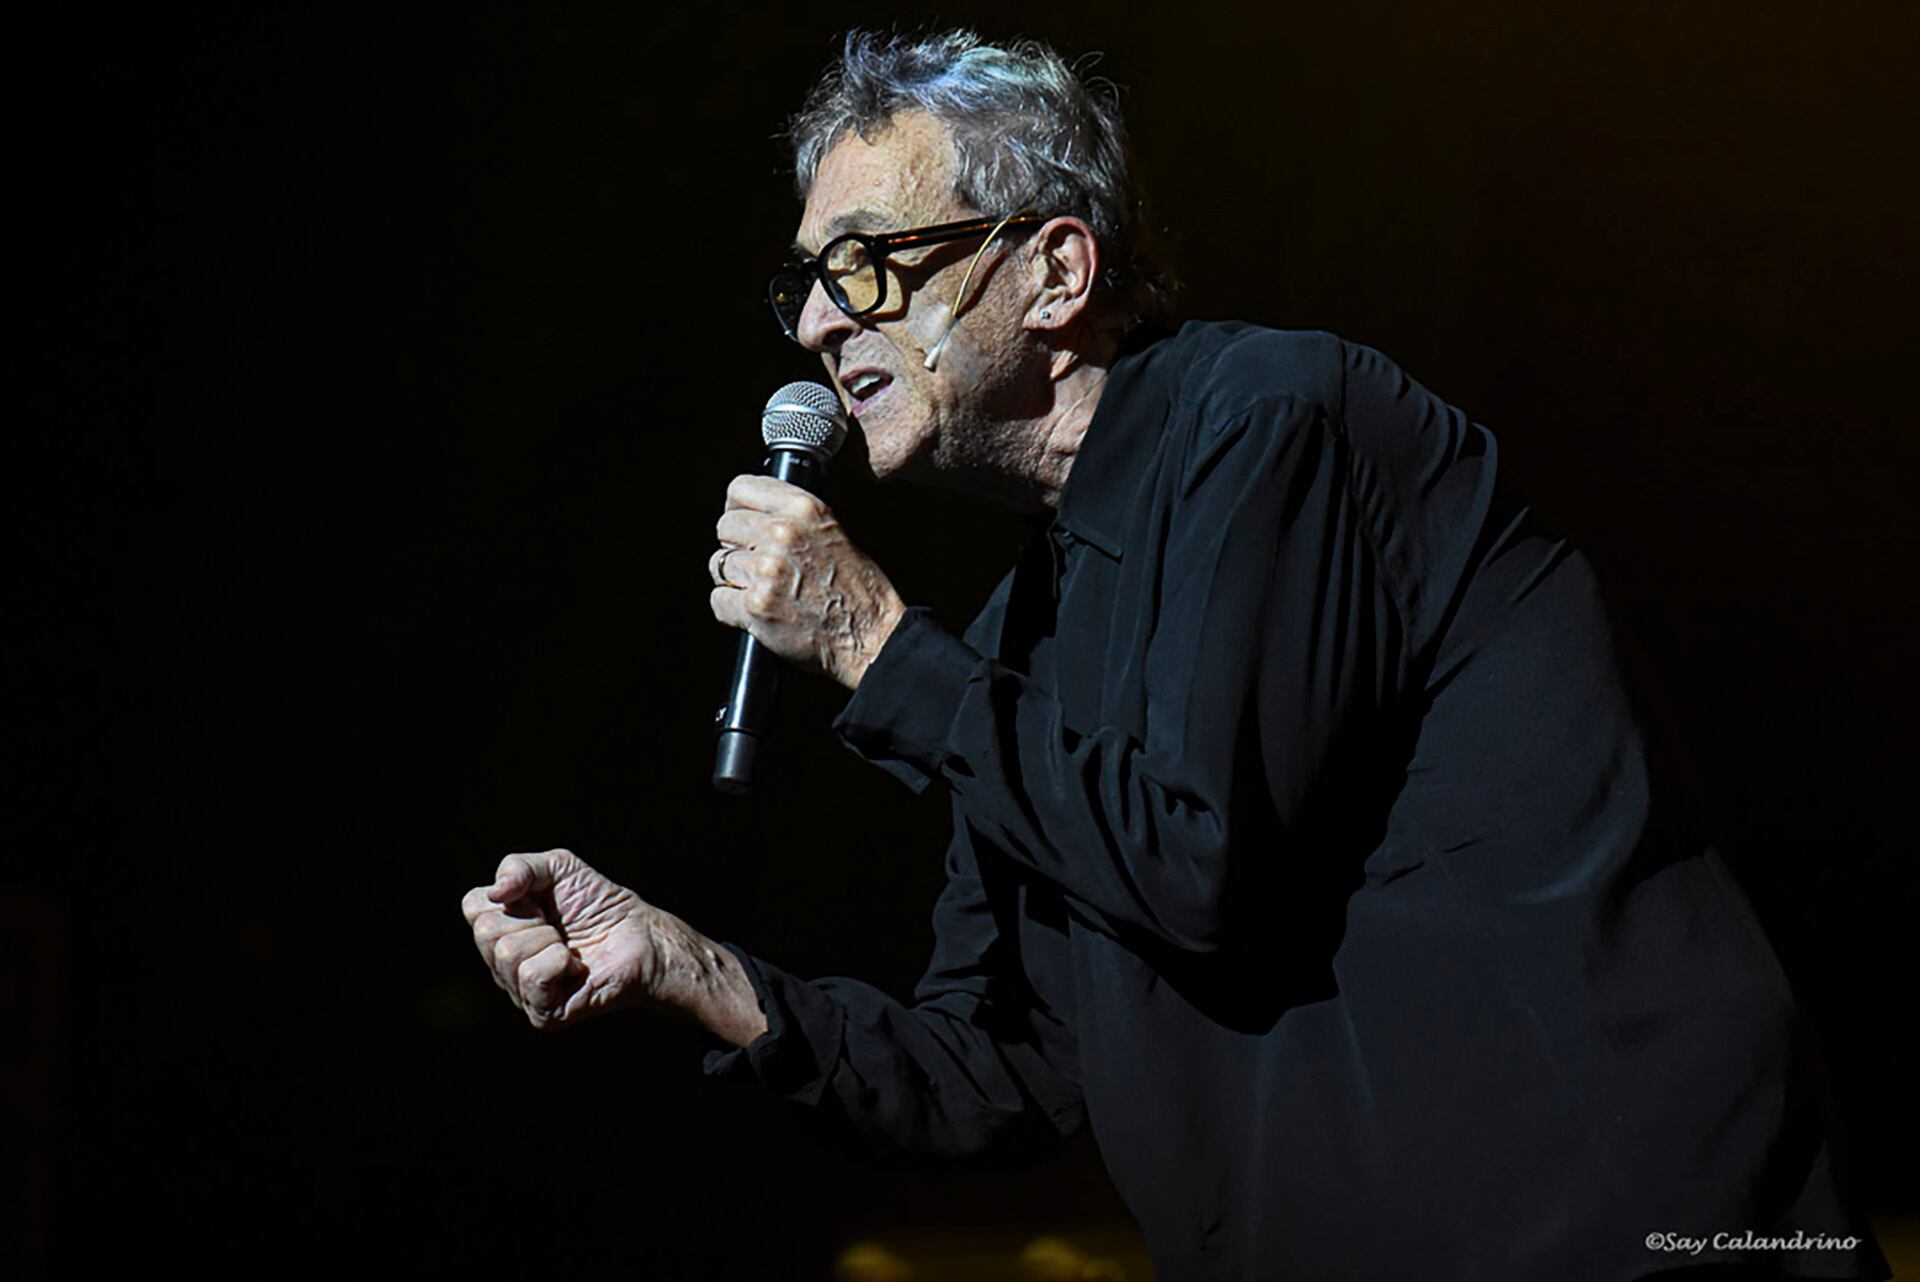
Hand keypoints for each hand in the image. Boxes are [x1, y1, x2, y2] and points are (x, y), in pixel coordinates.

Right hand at [460, 849, 766, 1043]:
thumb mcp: (558, 867)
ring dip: (549, 940)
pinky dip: (558, 962)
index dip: (513, 895)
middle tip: (560, 927)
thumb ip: (518, 866)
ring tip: (570, 948)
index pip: (473, 906)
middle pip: (487, 932)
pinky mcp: (542, 1013)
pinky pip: (531, 977)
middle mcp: (502, 964)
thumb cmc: (598, 904)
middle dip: (533, 919)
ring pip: (507, 953)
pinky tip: (575, 967)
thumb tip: (496, 892)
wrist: (642, 935)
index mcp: (499, 929)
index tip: (542, 900)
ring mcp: (519, 992)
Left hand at [709, 474, 905, 688]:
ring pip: (719, 564)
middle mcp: (782, 533)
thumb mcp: (833, 533)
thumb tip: (753, 516)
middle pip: (725, 527)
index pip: (741, 488)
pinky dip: (732, 610)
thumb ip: (792, 519)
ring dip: (735, 580)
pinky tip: (759, 612)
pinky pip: (718, 599)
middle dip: (736, 547)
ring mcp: (766, 570)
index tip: (742, 522)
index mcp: (803, 509)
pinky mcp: (755, 605)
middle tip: (756, 565)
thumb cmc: (858, 591)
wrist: (870, 636)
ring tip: (765, 591)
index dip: (737, 508)